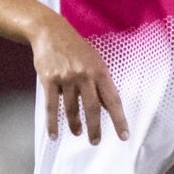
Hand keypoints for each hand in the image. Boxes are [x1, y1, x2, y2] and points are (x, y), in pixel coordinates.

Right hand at [30, 17, 125, 145]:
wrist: (50, 31)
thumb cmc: (76, 49)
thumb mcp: (95, 61)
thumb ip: (101, 83)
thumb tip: (107, 107)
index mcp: (100, 71)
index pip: (113, 100)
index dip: (119, 120)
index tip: (124, 136)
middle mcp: (84, 75)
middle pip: (93, 108)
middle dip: (95, 128)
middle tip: (96, 142)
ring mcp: (66, 78)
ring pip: (72, 109)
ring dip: (75, 125)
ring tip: (78, 133)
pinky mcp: (49, 80)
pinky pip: (52, 107)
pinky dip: (53, 123)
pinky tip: (55, 135)